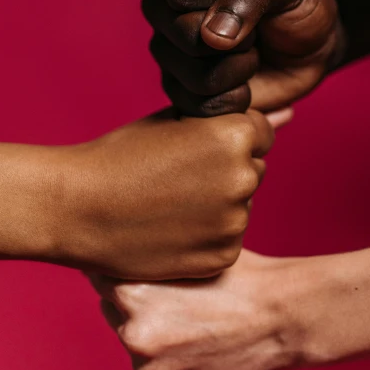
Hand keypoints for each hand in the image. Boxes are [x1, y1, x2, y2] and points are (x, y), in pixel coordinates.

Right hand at [61, 109, 271, 278]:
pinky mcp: (222, 256)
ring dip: (218, 203)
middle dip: (225, 170)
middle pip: (252, 168)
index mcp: (234, 134)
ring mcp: (234, 220)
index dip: (227, 138)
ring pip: (240, 204)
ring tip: (170, 202)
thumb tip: (290, 113)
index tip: (195, 148)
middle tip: (178, 176)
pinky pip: (228, 238)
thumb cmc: (123, 155)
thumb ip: (237, 119)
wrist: (78, 208)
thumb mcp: (177, 121)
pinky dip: (207, 234)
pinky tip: (172, 227)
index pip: (260, 131)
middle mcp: (242, 176)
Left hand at [93, 250, 304, 369]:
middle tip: (169, 287)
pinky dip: (164, 353)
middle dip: (130, 296)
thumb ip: (150, 258)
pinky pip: (150, 365)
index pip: (100, 273)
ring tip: (188, 312)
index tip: (131, 259)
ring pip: (130, 336)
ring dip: (147, 325)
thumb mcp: (188, 253)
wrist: (280, 318)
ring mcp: (148, 365)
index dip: (117, 264)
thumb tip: (120, 249)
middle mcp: (133, 331)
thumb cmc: (240, 276)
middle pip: (111, 306)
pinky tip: (193, 336)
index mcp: (133, 291)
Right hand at [142, 0, 342, 122]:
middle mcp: (164, 7)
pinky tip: (246, 84)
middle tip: (257, 32)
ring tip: (252, 56)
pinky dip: (234, 99)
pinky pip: (196, 104)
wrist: (313, 47)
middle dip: (236, 40)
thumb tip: (212, 35)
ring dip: (238, 71)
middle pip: (182, 33)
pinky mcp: (178, 88)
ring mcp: (167, 49)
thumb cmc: (297, 4)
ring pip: (190, 74)